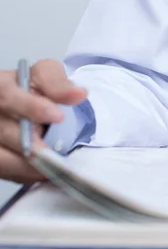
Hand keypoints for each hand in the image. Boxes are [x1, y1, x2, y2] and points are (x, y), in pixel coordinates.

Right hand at [0, 60, 86, 183]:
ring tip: (56, 167)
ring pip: (3, 158)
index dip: (31, 107)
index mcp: (1, 88)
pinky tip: (46, 172)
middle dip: (33, 145)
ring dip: (30, 166)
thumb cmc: (34, 88)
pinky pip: (6, 171)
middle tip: (57, 154)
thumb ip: (58, 83)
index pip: (8, 97)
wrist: (26, 103)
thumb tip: (78, 94)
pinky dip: (27, 174)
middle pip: (4, 132)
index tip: (58, 116)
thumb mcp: (46, 74)